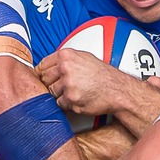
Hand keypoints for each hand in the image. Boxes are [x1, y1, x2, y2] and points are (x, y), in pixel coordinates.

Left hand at [36, 48, 158, 118]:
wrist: (117, 89)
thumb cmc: (103, 75)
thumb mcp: (83, 58)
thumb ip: (65, 60)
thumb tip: (47, 66)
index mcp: (66, 56)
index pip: (42, 65)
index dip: (41, 74)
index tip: (42, 78)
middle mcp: (66, 68)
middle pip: (44, 80)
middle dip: (51, 85)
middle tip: (63, 87)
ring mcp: (68, 84)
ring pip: (51, 92)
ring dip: (60, 95)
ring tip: (75, 92)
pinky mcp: (71, 99)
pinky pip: (60, 104)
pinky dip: (67, 104)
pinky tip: (78, 99)